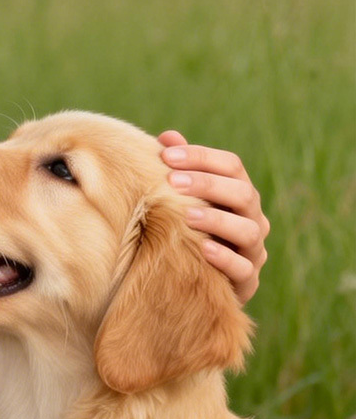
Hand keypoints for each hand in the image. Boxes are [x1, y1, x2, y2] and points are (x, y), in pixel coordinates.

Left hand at [158, 131, 268, 303]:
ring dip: (218, 221)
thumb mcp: (181, 200)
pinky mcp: (247, 281)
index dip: (201, 157)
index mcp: (239, 192)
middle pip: (243, 194)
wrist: (193, 281)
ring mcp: (253, 250)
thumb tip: (167, 137)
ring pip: (248, 231)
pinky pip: (244, 269)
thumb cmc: (186, 229)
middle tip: (172, 181)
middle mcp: (253, 218)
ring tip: (188, 216)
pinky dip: (226, 259)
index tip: (165, 155)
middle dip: (208, 185)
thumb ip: (178, 170)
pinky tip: (204, 250)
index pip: (231, 165)